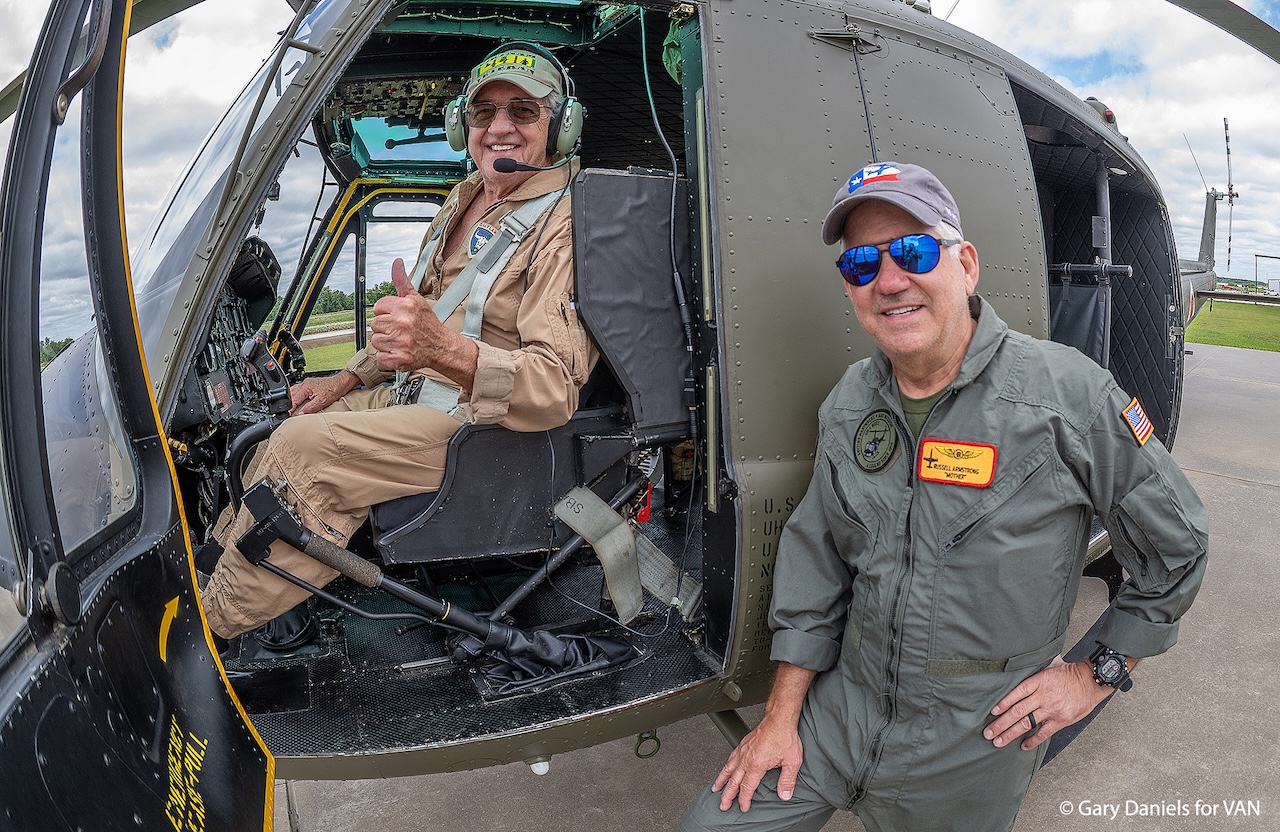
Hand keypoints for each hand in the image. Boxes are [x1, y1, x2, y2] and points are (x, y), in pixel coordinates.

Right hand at [290, 371, 356, 414]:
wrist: (341, 383)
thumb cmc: (334, 390)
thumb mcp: (322, 401)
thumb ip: (310, 408)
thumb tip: (301, 413)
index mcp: (306, 387)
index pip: (293, 399)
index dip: (290, 408)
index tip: (288, 414)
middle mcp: (304, 384)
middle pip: (291, 395)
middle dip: (289, 404)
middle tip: (289, 413)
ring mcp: (306, 384)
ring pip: (293, 392)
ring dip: (291, 400)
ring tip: (292, 408)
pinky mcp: (309, 385)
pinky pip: (298, 391)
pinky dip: (296, 397)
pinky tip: (298, 402)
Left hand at [369, 258, 446, 371]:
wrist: (441, 347)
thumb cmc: (427, 324)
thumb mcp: (416, 299)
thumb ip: (402, 281)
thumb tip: (396, 263)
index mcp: (405, 306)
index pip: (378, 307)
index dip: (386, 313)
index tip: (396, 317)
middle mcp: (402, 323)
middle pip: (375, 324)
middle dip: (385, 328)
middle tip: (399, 329)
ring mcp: (400, 342)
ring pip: (375, 341)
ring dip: (385, 342)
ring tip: (399, 340)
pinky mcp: (399, 358)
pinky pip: (380, 357)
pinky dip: (387, 357)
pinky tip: (398, 350)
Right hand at [712, 716, 804, 812]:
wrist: (778, 718)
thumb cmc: (784, 736)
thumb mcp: (792, 761)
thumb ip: (787, 780)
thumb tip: (785, 794)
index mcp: (756, 765)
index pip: (746, 788)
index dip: (744, 800)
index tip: (743, 807)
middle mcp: (746, 758)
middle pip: (733, 781)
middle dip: (727, 795)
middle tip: (723, 805)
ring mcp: (743, 750)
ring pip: (727, 769)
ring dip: (721, 781)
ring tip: (716, 789)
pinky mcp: (743, 744)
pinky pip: (730, 758)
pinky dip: (725, 766)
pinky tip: (726, 768)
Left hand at [984, 659, 1111, 750]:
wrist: (1093, 680)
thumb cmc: (1070, 672)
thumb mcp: (1050, 664)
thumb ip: (1034, 669)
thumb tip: (1019, 666)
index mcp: (1039, 681)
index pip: (1016, 693)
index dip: (1003, 703)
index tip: (992, 712)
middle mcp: (1043, 696)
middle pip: (1017, 711)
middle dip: (1000, 723)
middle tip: (988, 733)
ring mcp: (1052, 709)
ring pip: (1026, 723)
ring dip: (1010, 733)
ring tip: (998, 741)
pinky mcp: (1061, 720)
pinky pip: (1043, 733)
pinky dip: (1032, 740)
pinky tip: (1022, 745)